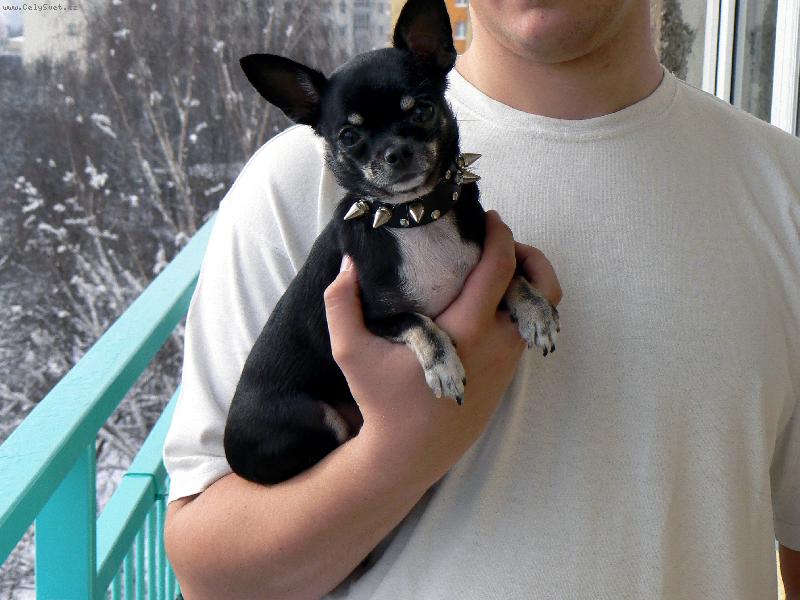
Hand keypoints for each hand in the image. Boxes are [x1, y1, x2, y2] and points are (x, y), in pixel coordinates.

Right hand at [323, 210, 561, 485]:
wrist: (409, 456)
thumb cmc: (382, 403)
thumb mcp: (351, 353)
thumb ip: (342, 305)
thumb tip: (348, 264)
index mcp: (467, 332)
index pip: (501, 270)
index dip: (500, 237)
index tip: (488, 218)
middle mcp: (498, 345)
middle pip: (542, 287)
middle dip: (531, 255)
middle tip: (502, 243)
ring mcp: (508, 363)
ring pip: (539, 310)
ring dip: (524, 282)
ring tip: (492, 268)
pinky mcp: (507, 377)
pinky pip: (525, 330)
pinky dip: (515, 306)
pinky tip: (484, 302)